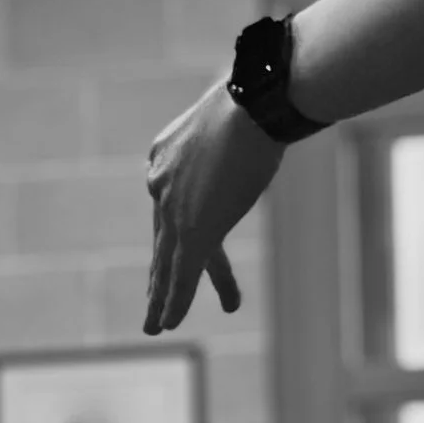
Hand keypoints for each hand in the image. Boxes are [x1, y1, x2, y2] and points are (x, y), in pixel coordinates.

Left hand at [144, 80, 284, 331]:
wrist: (255, 102)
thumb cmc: (260, 95)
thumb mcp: (241, 110)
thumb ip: (242, 125)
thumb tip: (272, 105)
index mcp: (166, 155)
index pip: (177, 199)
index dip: (184, 223)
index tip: (188, 236)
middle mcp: (161, 183)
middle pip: (163, 237)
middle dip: (159, 270)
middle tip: (152, 297)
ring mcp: (174, 208)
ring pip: (166, 263)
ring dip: (160, 298)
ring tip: (154, 327)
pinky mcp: (194, 230)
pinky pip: (180, 275)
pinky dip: (172, 302)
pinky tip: (166, 326)